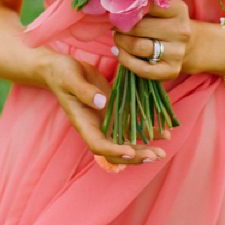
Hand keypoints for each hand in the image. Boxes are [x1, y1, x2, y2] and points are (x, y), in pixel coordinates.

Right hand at [38, 51, 164, 167]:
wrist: (61, 69)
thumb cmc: (62, 73)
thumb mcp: (70, 79)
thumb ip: (85, 91)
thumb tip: (102, 102)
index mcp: (83, 123)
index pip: (98, 145)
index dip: (114, 151)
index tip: (129, 151)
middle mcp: (96, 126)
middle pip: (116, 149)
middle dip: (136, 155)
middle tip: (155, 155)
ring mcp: (106, 120)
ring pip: (127, 140)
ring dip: (144, 147)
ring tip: (163, 150)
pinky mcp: (114, 110)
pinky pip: (131, 124)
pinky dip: (147, 130)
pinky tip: (163, 131)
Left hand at [113, 0, 192, 83]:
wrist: (188, 46)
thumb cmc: (165, 23)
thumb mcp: (161, 8)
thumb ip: (144, 5)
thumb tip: (116, 7)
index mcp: (178, 10)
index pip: (147, 5)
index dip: (128, 8)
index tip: (118, 10)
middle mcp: (181, 31)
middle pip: (139, 27)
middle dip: (120, 27)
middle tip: (114, 26)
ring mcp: (178, 52)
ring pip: (137, 46)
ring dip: (120, 42)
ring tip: (116, 38)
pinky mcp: (171, 70)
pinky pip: (141, 68)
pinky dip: (125, 60)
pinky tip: (119, 53)